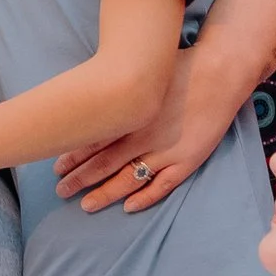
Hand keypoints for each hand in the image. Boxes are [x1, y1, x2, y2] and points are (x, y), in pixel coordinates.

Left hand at [54, 66, 208, 214]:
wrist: (218, 73)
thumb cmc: (178, 68)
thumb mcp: (140, 75)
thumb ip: (118, 89)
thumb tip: (91, 95)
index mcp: (129, 114)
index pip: (93, 141)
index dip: (73, 155)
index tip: (56, 166)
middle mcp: (142, 137)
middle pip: (103, 163)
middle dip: (80, 179)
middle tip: (61, 190)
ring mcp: (165, 152)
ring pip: (128, 180)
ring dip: (105, 193)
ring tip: (86, 204)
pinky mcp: (186, 160)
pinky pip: (162, 186)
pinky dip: (144, 198)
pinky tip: (128, 207)